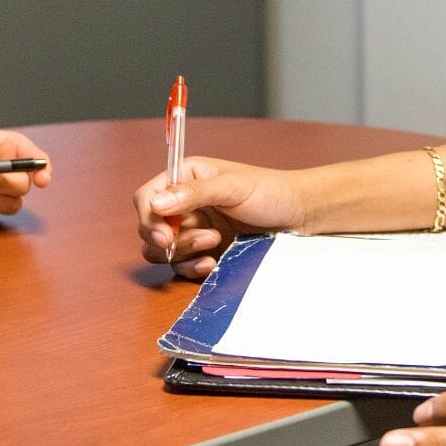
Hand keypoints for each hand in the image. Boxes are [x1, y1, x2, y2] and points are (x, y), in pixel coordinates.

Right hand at [133, 157, 308, 278]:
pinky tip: (211, 263)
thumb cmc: (269, 192)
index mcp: (185, 178)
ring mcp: (192, 229)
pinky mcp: (202, 252)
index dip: (148, 218)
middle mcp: (183, 204)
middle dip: (169, 239)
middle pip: (149, 228)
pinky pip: (180, 266)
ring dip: (182, 253)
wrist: (298, 216)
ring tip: (214, 244)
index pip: (147, 198)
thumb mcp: (232, 187)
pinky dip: (191, 267)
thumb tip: (156, 203)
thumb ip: (194, 193)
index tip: (164, 236)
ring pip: (161, 251)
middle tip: (205, 238)